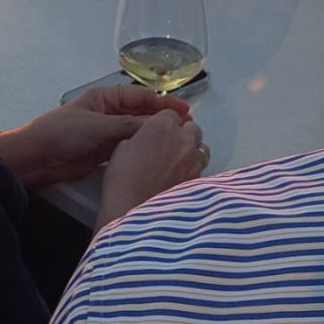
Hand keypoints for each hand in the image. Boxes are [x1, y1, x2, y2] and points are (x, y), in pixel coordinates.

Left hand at [0, 84, 191, 189]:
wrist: (38, 157)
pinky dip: (144, 148)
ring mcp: (108, 132)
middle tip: (187, 128)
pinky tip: (159, 154)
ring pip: (138, 131)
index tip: (185, 110)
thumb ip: (129, 125)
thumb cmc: (64, 133)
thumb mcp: (99, 126)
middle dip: (163, 119)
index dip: (163, 102)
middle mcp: (110, 112)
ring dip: (155, 135)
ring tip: (178, 142)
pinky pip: (130, 146)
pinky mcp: (106, 151)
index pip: (141, 96)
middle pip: (142, 113)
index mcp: (106, 97)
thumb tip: (159, 124)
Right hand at [95, 108, 207, 229]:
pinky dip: (193, 169)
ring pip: (200, 147)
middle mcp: (182, 138)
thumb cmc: (124, 180)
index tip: (158, 130)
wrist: (133, 210)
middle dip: (182, 133)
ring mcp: (193, 159)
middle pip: (191, 127)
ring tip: (176, 162)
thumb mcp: (122, 147)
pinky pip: (200, 167)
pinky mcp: (198, 178)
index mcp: (162, 125)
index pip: (171, 114)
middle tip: (168, 145)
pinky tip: (179, 178)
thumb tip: (146, 138)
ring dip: (191, 150)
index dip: (164, 122)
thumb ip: (141, 135)